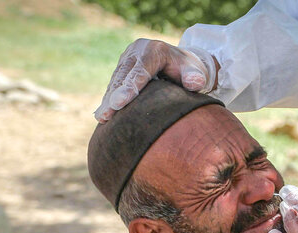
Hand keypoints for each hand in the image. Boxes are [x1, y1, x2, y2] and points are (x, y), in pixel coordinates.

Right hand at [95, 38, 216, 122]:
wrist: (181, 62)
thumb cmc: (189, 70)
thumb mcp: (196, 71)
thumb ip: (196, 77)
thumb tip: (194, 83)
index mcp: (155, 50)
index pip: (141, 71)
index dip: (129, 88)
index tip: (119, 103)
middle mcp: (137, 51)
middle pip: (124, 76)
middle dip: (113, 97)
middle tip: (106, 115)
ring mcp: (128, 58)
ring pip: (115, 80)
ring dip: (108, 100)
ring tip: (101, 118)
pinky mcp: (122, 66)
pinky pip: (114, 83)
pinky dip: (109, 99)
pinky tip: (102, 115)